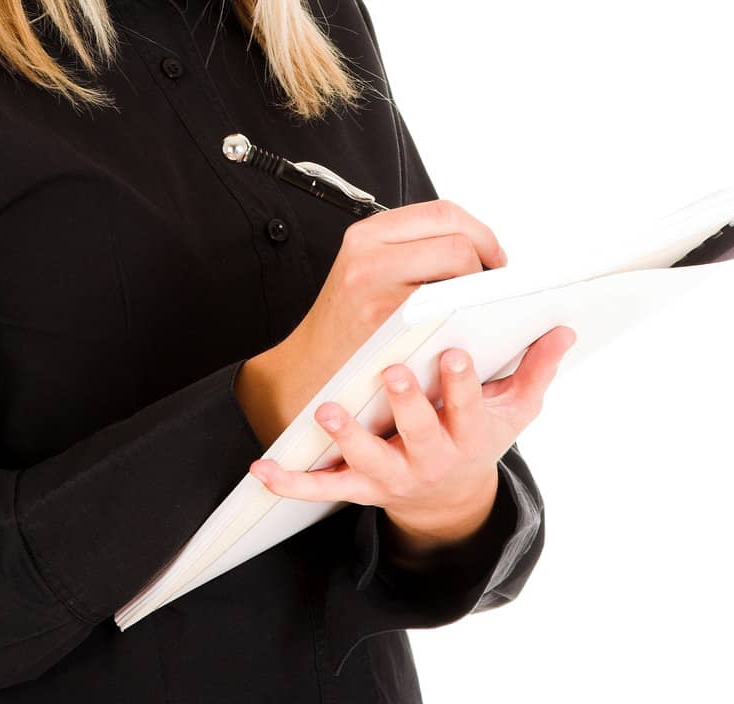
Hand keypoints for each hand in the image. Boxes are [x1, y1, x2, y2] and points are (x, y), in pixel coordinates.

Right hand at [234, 197, 507, 450]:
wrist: (310, 372)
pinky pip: (449, 308)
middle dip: (486, 257)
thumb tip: (476, 245)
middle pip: (456, 237)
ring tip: (479, 304)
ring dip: (479, 288)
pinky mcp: (390, 325)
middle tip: (493, 281)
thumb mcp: (366, 269)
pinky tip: (467, 326)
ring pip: (458, 269)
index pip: (441, 213)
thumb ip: (409, 250)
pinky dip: (468, 314)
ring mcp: (379, 291)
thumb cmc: (350, 326)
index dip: (480, 232)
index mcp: (367, 235)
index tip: (493, 255)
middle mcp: (369, 256)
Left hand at [248, 324, 575, 541]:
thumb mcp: (513, 409)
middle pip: (420, 433)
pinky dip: (292, 481)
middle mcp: (431, 457)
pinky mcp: (359, 487)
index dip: (461, 383)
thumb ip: (536, 368)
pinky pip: (322, 489)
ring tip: (329, 411)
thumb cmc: (477, 435)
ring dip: (348, 438)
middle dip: (408, 405)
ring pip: (369, 461)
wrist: (449, 497)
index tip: (455, 351)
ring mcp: (393, 474)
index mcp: (469, 434)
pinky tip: (264, 468)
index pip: (468, 407)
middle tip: (393, 372)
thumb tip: (562, 328)